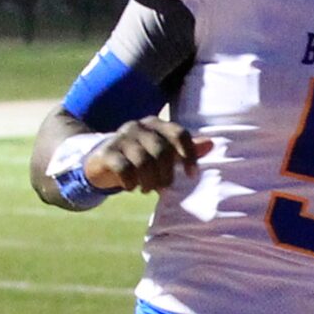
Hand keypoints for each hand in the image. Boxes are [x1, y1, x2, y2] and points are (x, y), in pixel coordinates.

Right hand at [85, 118, 212, 192]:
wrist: (102, 161)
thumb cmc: (140, 157)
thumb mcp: (163, 152)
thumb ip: (185, 149)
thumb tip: (211, 144)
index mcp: (156, 124)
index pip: (179, 134)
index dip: (189, 155)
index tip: (192, 176)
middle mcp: (139, 126)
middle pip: (162, 151)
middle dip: (166, 174)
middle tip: (163, 188)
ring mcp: (121, 137)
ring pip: (143, 161)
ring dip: (149, 181)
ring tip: (147, 189)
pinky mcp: (107, 152)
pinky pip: (124, 169)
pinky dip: (131, 183)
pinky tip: (131, 187)